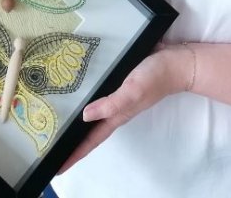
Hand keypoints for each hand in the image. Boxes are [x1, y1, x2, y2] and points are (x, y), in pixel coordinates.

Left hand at [59, 44, 189, 172]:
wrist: (177, 63)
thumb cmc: (156, 78)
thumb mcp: (133, 91)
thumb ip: (111, 104)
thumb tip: (85, 116)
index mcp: (118, 116)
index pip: (92, 139)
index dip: (76, 153)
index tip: (59, 167)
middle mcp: (116, 110)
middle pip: (91, 131)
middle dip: (74, 142)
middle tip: (53, 147)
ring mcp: (119, 98)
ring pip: (94, 114)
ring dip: (79, 123)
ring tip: (60, 125)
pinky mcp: (120, 84)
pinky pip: (100, 97)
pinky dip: (87, 100)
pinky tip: (77, 93)